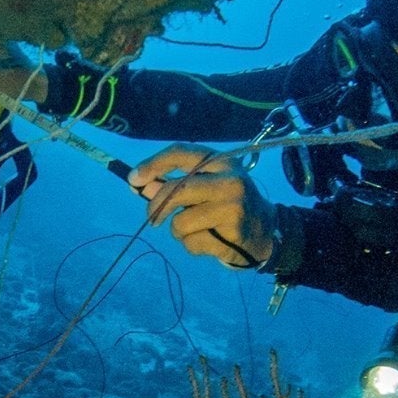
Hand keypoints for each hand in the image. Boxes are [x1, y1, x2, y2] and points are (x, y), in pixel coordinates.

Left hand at [126, 144, 278, 269]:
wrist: (264, 230)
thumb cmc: (226, 204)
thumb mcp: (204, 186)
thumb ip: (172, 183)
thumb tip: (138, 184)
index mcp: (220, 161)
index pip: (180, 152)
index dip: (152, 164)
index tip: (133, 179)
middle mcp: (229, 180)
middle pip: (177, 189)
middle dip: (156, 207)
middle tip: (151, 219)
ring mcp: (233, 206)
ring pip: (180, 222)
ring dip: (179, 231)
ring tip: (196, 229)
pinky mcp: (233, 232)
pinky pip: (191, 242)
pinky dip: (192, 245)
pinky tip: (210, 240)